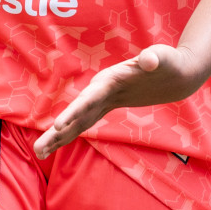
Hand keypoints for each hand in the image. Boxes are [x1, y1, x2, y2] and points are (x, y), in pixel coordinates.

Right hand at [33, 44, 203, 158]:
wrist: (173, 69)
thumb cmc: (169, 62)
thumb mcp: (165, 58)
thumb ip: (154, 58)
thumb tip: (149, 59)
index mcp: (110, 79)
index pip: (88, 99)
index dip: (73, 112)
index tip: (59, 126)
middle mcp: (101, 89)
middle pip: (75, 112)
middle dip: (56, 130)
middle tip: (37, 148)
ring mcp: (101, 98)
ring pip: (76, 119)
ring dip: (58, 135)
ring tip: (38, 152)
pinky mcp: (105, 106)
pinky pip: (85, 121)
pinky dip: (71, 133)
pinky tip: (57, 144)